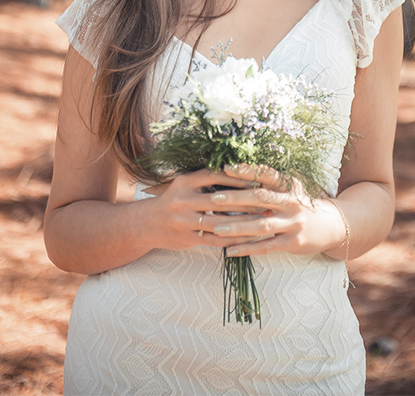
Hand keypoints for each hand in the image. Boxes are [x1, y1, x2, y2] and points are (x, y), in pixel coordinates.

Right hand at [147, 167, 269, 251]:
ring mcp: (184, 220)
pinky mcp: (187, 238)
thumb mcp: (183, 186)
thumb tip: (239, 175)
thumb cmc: (172, 202)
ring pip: (220, 222)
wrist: (146, 224)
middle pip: (220, 200)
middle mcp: (183, 200)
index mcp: (184, 182)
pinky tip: (248, 239)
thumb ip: (205, 182)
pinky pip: (215, 240)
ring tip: (263, 222)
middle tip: (269, 203)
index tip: (258, 179)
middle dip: (247, 202)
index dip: (237, 177)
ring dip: (245, 223)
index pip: (214, 176)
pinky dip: (234, 240)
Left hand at [202, 163, 345, 257]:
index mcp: (289, 185)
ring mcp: (293, 223)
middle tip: (213, 199)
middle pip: (260, 198)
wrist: (331, 226)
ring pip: (261, 225)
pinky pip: (267, 246)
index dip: (246, 171)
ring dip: (238, 226)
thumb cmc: (299, 204)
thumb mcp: (288, 189)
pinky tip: (230, 250)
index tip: (225, 168)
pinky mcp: (293, 242)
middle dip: (236, 198)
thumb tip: (232, 173)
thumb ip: (266, 183)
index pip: (266, 174)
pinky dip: (247, 248)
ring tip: (216, 228)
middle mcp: (292, 202)